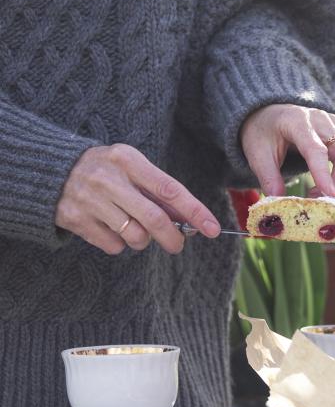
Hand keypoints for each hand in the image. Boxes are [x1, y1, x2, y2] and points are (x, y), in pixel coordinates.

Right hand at [56, 144, 220, 254]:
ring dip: (143, 240)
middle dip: (173, 238)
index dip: (195, 212)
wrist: (49, 170)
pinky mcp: (75, 219)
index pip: (170, 190)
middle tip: (178, 245)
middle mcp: (108, 179)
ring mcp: (89, 200)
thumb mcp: (131, 167)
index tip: (214, 229)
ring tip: (135, 229)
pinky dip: (119, 244)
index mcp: (128, 160)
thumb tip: (190, 221)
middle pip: (155, 219)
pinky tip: (110, 228)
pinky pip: (113, 245)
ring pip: (135, 236)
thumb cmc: (105, 170)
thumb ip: (158, 191)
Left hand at [239, 104, 334, 197]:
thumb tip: (279, 203)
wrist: (270, 112)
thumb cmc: (263, 132)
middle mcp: (322, 121)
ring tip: (320, 192)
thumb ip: (268, 178)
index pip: (316, 150)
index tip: (329, 196)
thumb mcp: (257, 154)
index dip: (324, 174)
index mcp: (297, 122)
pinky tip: (326, 183)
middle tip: (323, 202)